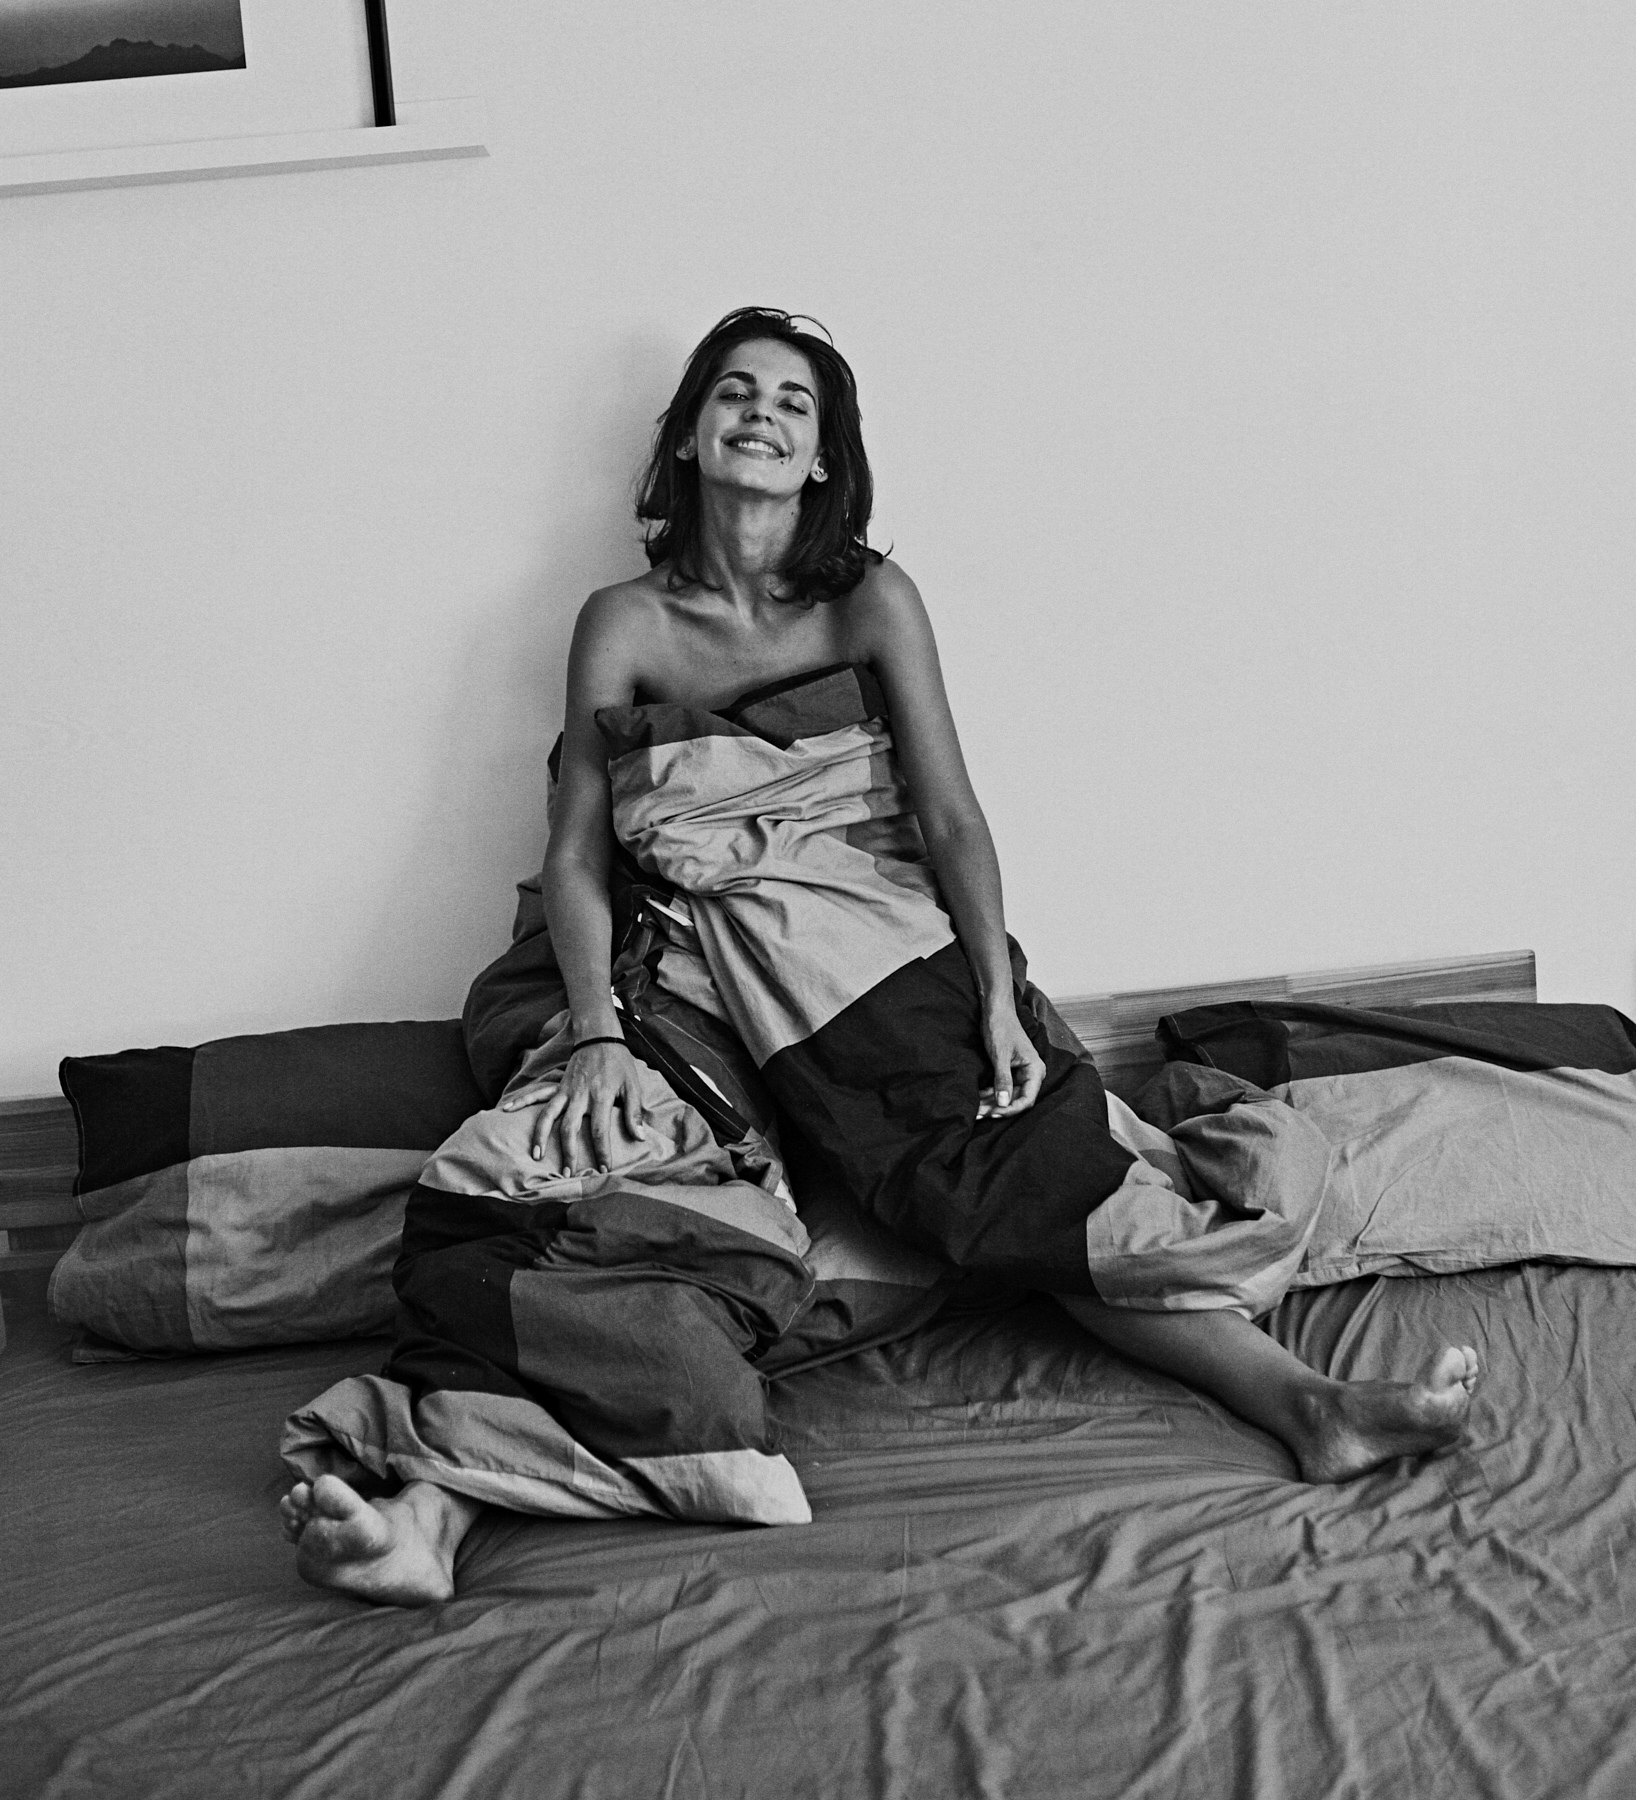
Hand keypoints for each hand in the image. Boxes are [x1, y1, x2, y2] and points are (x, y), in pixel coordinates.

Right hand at [500, 1042, 648, 1172]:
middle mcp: (580, 1095)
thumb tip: (639, 1138)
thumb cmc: (619, 1063)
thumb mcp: (633, 1086)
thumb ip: (634, 1113)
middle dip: (568, 1152)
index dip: (601, 1151)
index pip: (599, 1130)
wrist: (600, 1037)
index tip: (604, 1169)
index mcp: (601, 1096)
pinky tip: (506, 1109)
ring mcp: (565, 1090)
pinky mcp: (557, 1086)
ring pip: (548, 1115)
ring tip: (536, 1155)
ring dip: (540, 1136)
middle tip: (567, 1173)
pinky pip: (537, 1094)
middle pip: (570, 1128)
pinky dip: (520, 1100)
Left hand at [976, 1004, 1045, 1119]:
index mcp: (1035, 1070)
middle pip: (1016, 1099)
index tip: (994, 1114)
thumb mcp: (1000, 1056)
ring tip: (975, 1109)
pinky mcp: (1010, 1071)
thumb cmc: (1001, 1028)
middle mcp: (1031, 1074)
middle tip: (979, 1113)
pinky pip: (1002, 1088)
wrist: (995, 1011)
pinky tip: (978, 1099)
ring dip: (992, 1103)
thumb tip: (1003, 1103)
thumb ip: (1002, 1080)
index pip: (1027, 1099)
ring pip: (1008, 1095)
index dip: (1011, 1109)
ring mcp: (1020, 1073)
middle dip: (998, 1108)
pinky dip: (990, 1094)